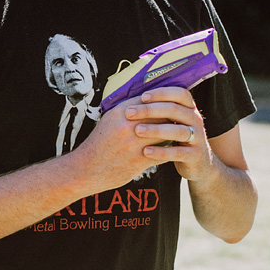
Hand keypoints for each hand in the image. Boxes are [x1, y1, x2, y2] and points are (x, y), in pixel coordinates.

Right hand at [72, 86, 206, 190]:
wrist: (86, 169)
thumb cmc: (99, 144)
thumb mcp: (110, 120)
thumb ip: (128, 111)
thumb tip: (148, 102)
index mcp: (121, 112)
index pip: (150, 101)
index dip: (163, 102)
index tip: (173, 104)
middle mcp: (128, 125)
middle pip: (161, 115)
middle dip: (172, 117)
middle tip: (183, 118)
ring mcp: (134, 143)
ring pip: (164, 133)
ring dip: (174, 134)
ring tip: (182, 133)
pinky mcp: (139, 160)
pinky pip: (162, 152)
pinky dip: (170, 151)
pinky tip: (175, 150)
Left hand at [119, 85, 219, 183]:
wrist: (198, 163)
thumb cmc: (177, 139)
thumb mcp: (173, 122)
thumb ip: (160, 111)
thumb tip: (134, 99)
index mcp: (189, 108)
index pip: (179, 94)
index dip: (161, 93)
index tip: (143, 97)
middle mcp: (196, 120)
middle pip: (175, 110)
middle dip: (150, 110)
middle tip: (129, 113)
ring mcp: (198, 138)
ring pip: (178, 131)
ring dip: (156, 129)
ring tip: (137, 131)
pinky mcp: (195, 155)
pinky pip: (178, 152)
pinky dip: (162, 152)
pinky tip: (146, 151)